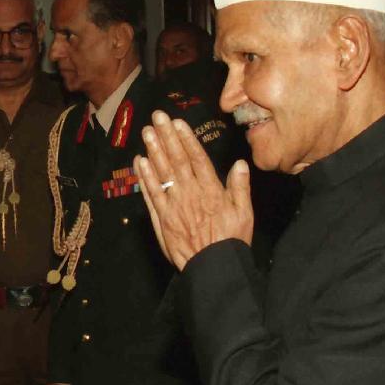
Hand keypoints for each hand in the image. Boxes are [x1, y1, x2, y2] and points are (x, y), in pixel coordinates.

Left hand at [135, 110, 253, 269]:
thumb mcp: (244, 213)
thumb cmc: (231, 240)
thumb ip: (240, 187)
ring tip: (147, 132)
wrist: (213, 267)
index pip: (197, 158)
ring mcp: (173, 206)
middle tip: (157, 117)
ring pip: (161, 174)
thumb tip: (240, 163)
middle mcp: (190, 194)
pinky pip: (151, 195)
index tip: (177, 122)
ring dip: (153, 151)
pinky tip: (139, 162)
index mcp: (211, 190)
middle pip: (176, 160)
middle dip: (166, 137)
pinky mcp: (162, 219)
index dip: (186, 138)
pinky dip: (144, 178)